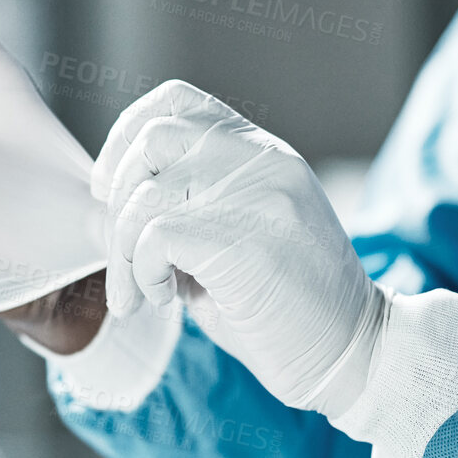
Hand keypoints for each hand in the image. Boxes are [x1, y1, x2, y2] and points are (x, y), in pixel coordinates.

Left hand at [94, 80, 383, 416]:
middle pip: (152, 141)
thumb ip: (181, 212)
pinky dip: (142, 273)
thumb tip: (103, 210)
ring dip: (124, 255)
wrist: (354, 355)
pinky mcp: (246, 239)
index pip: (177, 102)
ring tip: (145, 294)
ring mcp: (259, 195)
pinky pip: (155, 237)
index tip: (110, 189)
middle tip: (122, 258)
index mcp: (262, 153)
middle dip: (116, 203)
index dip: (126, 137)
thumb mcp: (231, 242)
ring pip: (146, 196)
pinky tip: (166, 300)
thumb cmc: (285, 310)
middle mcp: (264, 161)